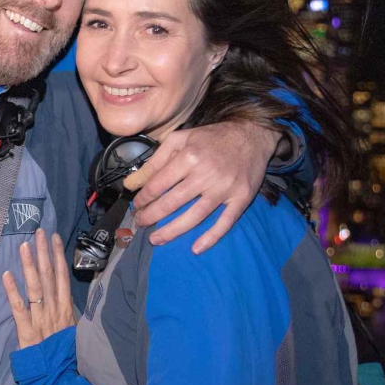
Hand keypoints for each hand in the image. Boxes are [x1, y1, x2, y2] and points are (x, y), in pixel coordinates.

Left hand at [1, 228, 77, 348]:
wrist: (60, 378)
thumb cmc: (65, 355)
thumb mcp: (73, 331)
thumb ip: (68, 314)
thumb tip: (65, 299)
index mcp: (66, 309)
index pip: (62, 277)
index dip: (58, 256)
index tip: (54, 238)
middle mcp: (55, 310)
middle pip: (48, 276)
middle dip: (44, 252)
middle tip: (39, 231)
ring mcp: (41, 319)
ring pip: (35, 287)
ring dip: (29, 265)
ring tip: (24, 245)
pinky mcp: (27, 331)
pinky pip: (19, 308)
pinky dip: (12, 291)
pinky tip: (6, 275)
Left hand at [125, 120, 282, 253]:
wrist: (252, 135)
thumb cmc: (212, 138)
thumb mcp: (180, 139)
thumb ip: (155, 161)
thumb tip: (131, 184)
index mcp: (189, 156)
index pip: (159, 184)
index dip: (144, 198)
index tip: (137, 206)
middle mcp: (206, 173)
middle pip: (172, 202)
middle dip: (152, 216)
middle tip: (140, 224)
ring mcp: (225, 188)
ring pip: (195, 216)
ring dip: (173, 231)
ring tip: (157, 239)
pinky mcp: (241, 198)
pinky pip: (225, 222)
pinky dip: (211, 237)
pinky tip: (196, 248)